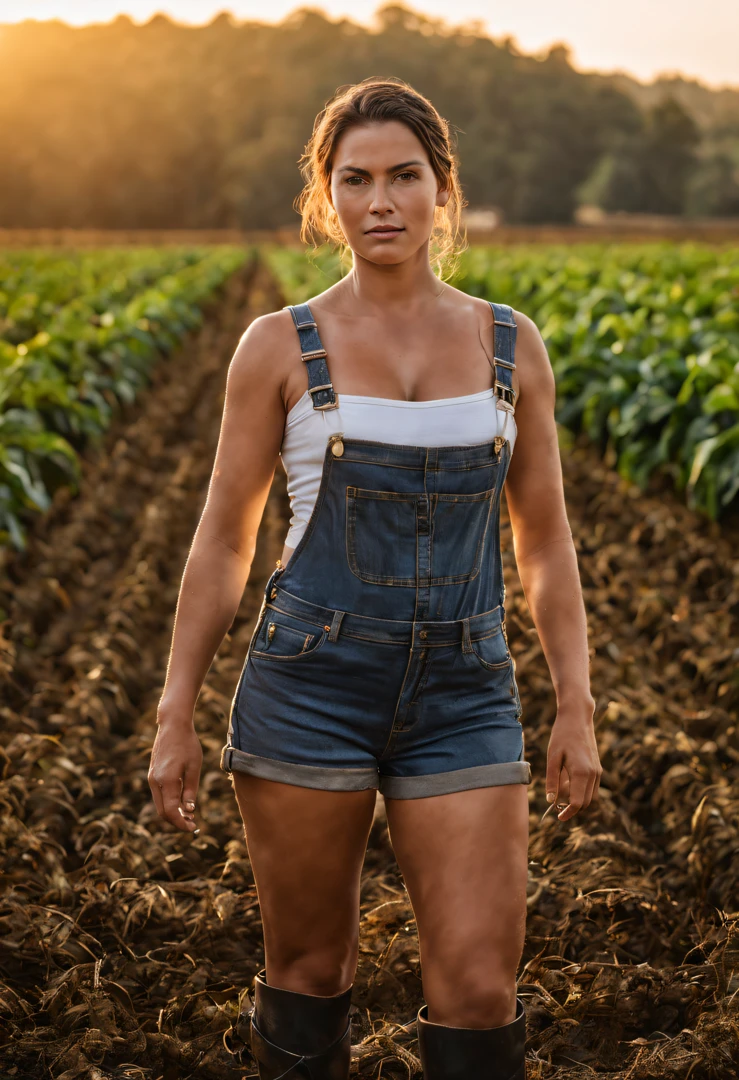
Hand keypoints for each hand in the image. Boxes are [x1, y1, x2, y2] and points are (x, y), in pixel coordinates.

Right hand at [148, 708, 202, 833]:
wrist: (173, 725)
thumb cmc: (187, 744)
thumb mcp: (194, 767)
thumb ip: (191, 790)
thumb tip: (188, 810)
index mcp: (166, 781)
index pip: (170, 812)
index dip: (180, 823)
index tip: (192, 828)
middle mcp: (155, 781)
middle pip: (162, 811)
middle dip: (176, 821)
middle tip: (192, 824)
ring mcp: (152, 777)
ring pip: (159, 804)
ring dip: (172, 812)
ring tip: (188, 815)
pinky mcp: (153, 773)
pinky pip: (159, 794)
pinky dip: (168, 802)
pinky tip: (181, 802)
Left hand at [542, 703, 600, 822]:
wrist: (577, 717)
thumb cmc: (562, 735)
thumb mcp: (552, 757)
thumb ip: (552, 780)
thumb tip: (550, 801)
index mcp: (582, 772)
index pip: (578, 803)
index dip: (568, 813)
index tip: (558, 816)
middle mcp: (593, 774)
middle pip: (585, 803)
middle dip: (572, 808)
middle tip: (555, 805)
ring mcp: (598, 771)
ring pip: (590, 797)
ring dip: (577, 800)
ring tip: (560, 789)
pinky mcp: (597, 768)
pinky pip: (591, 787)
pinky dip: (581, 790)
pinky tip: (567, 780)